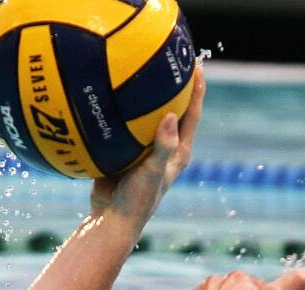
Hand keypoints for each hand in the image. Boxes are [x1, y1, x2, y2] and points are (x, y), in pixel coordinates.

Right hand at [89, 64, 205, 224]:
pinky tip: (109, 90)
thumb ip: (162, 146)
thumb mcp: (151, 173)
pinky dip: (120, 108)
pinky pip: (124, 123)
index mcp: (178, 152)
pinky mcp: (125, 150)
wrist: (111, 219)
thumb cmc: (137, 200)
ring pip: (146, 114)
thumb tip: (172, 117)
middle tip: (168, 56)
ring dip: (145, 94)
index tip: (195, 63)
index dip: (196, 88)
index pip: (192, 114)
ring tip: (139, 66)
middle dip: (172, 84)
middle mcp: (164, 147)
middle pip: (173, 109)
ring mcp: (144, 148)